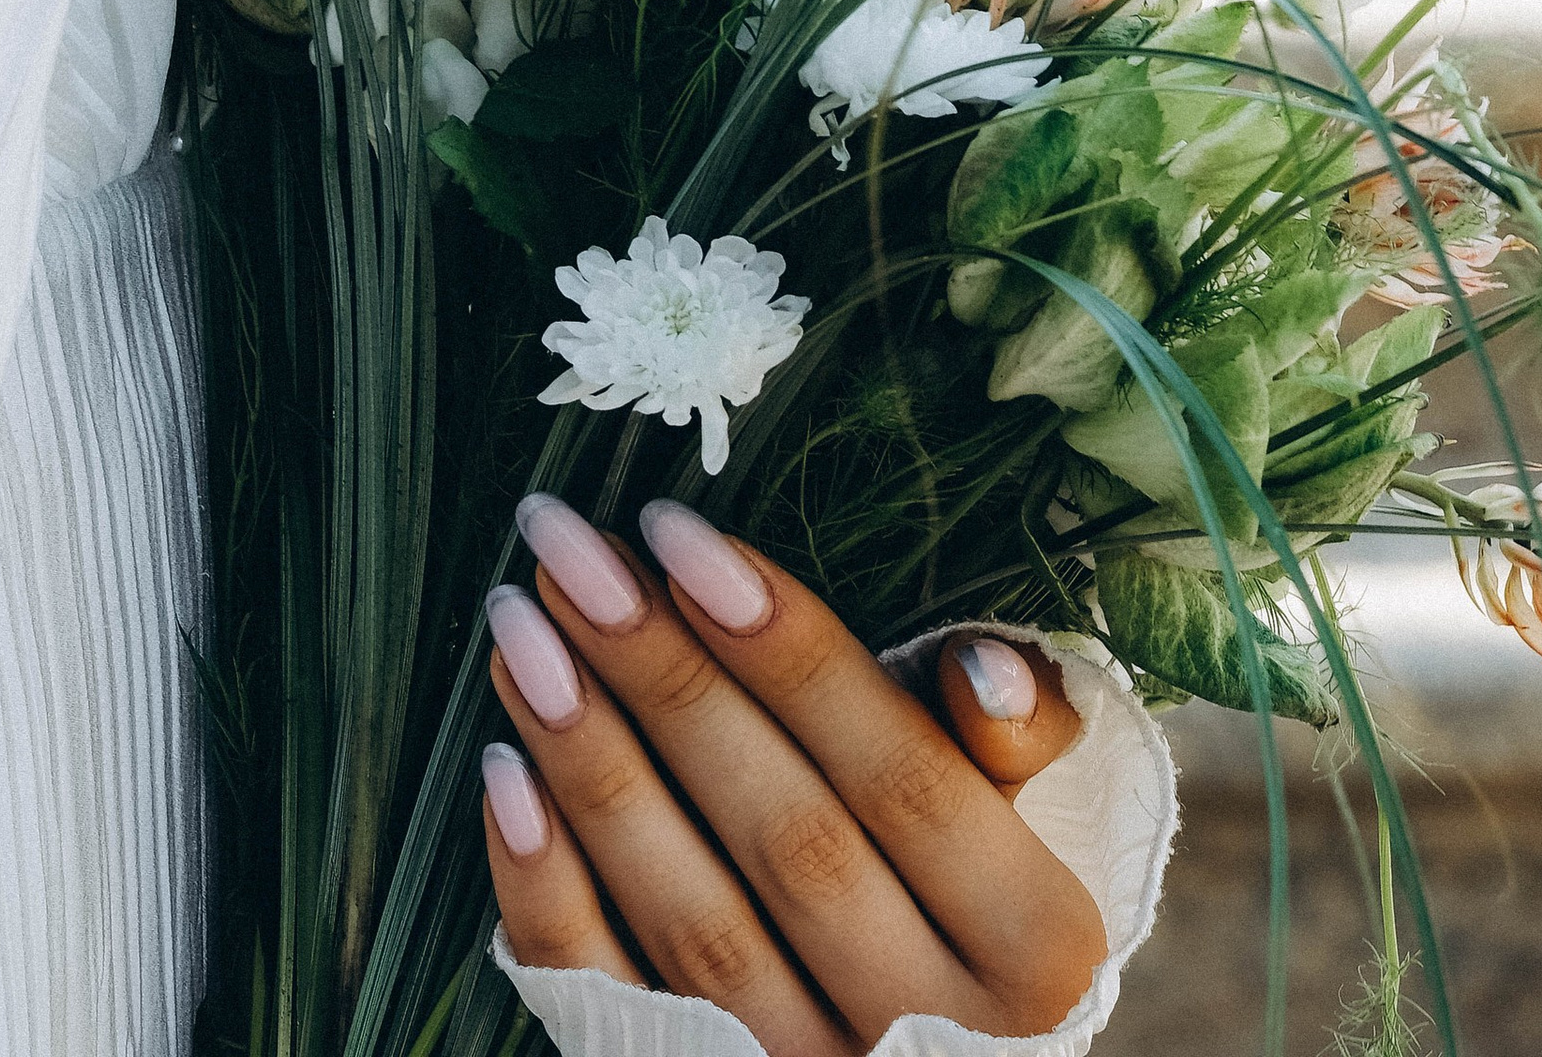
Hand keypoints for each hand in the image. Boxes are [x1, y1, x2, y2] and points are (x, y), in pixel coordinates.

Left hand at [482, 496, 1108, 1051]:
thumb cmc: (968, 894)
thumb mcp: (1025, 816)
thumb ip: (1018, 737)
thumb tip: (982, 668)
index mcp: (1034, 949)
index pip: (907, 779)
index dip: (795, 655)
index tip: (679, 534)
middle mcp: (930, 1035)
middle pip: (790, 840)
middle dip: (667, 679)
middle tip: (569, 553)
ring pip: (694, 922)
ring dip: (594, 764)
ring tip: (520, 630)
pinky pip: (610, 1001)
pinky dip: (550, 893)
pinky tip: (507, 778)